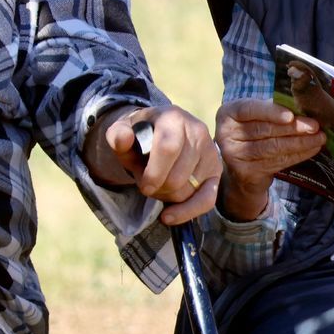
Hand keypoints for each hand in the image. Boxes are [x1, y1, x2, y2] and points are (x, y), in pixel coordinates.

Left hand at [97, 104, 221, 224]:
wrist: (161, 133)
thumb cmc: (140, 136)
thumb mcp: (124, 131)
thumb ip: (117, 135)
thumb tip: (123, 140)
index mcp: (173, 118)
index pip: (168, 148)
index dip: (154, 173)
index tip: (144, 186)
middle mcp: (197, 131)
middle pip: (178, 177)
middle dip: (158, 189)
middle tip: (147, 185)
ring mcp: (210, 151)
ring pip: (188, 190)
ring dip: (167, 197)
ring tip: (159, 186)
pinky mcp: (215, 170)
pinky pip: (207, 199)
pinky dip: (187, 212)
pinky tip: (169, 216)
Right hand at [214, 98, 325, 221]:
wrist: (241, 167)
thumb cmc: (253, 133)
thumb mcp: (255, 117)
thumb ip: (272, 111)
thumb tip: (305, 110)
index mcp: (228, 113)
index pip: (250, 109)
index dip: (271, 112)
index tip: (291, 116)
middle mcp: (225, 134)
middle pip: (264, 130)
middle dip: (293, 128)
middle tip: (315, 126)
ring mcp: (234, 156)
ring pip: (272, 148)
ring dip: (300, 143)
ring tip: (319, 138)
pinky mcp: (245, 173)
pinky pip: (276, 162)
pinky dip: (296, 156)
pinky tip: (311, 150)